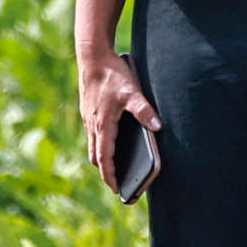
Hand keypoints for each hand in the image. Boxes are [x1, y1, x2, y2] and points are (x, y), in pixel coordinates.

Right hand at [77, 54, 158, 180]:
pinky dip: (100, 145)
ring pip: (93, 146)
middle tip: (118, 184)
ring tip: (114, 168)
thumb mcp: (131, 91)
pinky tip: (111, 142)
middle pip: (96, 157)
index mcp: (103, 124)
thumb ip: (144, 110)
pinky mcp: (88, 111)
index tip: (117, 190)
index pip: (105, 158)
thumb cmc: (111, 74)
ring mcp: (88, 118)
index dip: (111, 176)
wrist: (92, 56)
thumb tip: (158, 126)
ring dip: (102, 159)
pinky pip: (93, 135)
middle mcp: (93, 124)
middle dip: (106, 172)